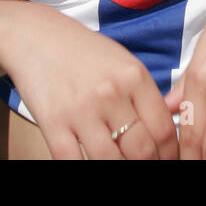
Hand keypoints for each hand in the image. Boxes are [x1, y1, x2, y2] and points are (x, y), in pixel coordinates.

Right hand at [0, 4, 178, 159]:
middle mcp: (110, 93)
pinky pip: (72, 161)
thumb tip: (166, 133)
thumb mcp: (124, 63)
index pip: (163, 128)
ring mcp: (80, 110)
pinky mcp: (52, 123)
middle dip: (149, 164)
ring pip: (110, 161)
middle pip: (141, 149)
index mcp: (134, 76)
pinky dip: (85, 168)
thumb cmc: (85, 53)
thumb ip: (145, 95)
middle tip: (148, 165)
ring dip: (119, 168)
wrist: (35, 37)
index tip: (167, 158)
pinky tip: (91, 163)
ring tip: (122, 164)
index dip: (169, 152)